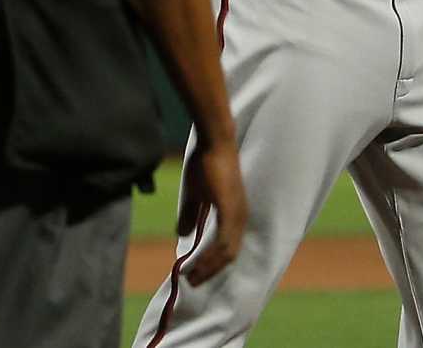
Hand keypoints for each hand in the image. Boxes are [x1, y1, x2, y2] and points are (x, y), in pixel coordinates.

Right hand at [178, 131, 246, 287]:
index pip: (228, 247)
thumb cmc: (205, 163)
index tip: (195, 273)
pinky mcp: (231, 211)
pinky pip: (223, 243)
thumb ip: (189, 214)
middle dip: (210, 271)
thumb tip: (182, 234)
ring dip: (209, 267)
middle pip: (229, 255)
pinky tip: (196, 263)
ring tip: (191, 277)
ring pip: (226, 253)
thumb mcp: (194, 193)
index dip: (212, 262)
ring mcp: (238, 214)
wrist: (214, 142)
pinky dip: (210, 257)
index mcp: (234, 213)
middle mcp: (241, 217)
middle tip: (192, 282)